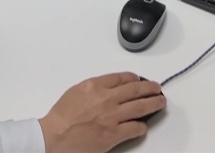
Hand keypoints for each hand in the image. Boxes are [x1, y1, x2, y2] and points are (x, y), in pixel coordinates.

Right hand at [38, 72, 165, 152]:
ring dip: (154, 104)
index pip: (123, 78)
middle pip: (136, 90)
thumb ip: (95, 86)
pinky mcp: (114, 135)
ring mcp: (112, 117)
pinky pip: (135, 128)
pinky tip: (143, 126)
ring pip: (141, 107)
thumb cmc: (61, 116)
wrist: (54, 136)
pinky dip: (142, 126)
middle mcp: (107, 99)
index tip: (139, 79)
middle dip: (150, 88)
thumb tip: (109, 87)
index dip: (135, 78)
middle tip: (157, 88)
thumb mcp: (76, 91)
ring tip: (160, 102)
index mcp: (96, 86)